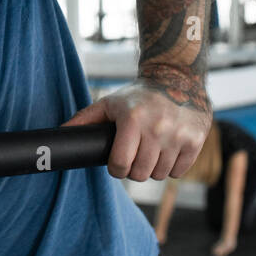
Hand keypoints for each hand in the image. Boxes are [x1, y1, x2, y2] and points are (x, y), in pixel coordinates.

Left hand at [62, 77, 211, 181]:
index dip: (116, 169)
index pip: (120, 164)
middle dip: (134, 170)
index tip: (117, 164)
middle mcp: (157, 128)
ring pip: (160, 175)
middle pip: (140, 174)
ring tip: (151, 152)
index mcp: (132, 119)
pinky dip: (171, 167)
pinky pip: (178, 172)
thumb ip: (84, 120)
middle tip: (134, 158)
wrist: (178, 80)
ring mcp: (179, 135)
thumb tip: (59, 133)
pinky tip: (167, 152)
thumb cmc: (138, 96)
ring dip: (153, 169)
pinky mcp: (196, 141)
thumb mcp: (109, 103)